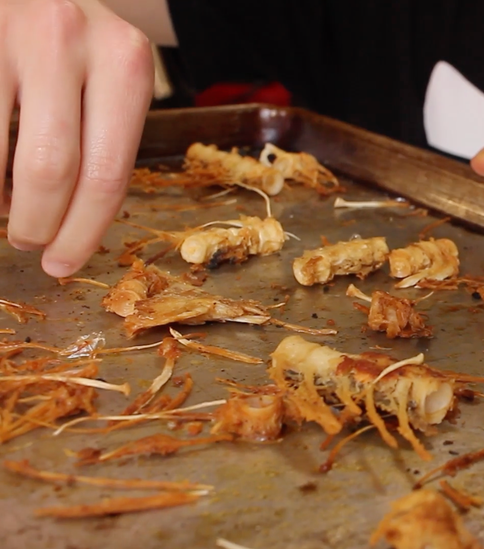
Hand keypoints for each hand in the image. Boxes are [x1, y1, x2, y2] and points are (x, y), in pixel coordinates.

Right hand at [1, 0, 153, 277]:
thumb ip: (102, 136)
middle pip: (50, 170)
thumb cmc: (72, 43)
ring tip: (4, 205)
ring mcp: (6, 33)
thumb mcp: (107, 74)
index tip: (63, 265)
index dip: (82, 231)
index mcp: (124, 61)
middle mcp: (67, 41)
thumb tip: (75, 226)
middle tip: (29, 242)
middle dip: (37, 224)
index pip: (108, 173)